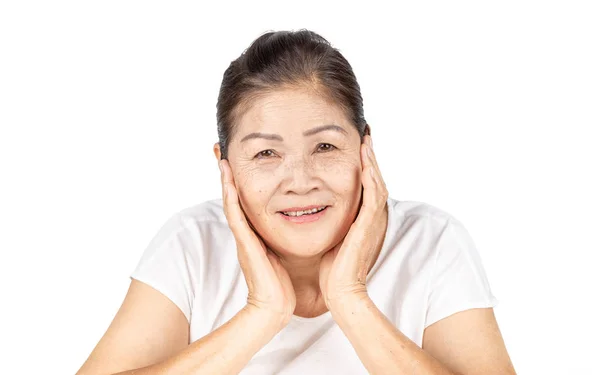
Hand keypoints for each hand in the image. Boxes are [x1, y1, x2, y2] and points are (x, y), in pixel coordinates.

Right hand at [219, 159, 295, 325]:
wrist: (274, 307)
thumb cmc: (280, 284)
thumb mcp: (282, 254)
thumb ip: (282, 240)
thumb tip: (297, 227)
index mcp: (255, 233)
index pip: (246, 199)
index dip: (239, 179)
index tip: (237, 158)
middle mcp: (245, 232)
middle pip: (233, 196)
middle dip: (226, 173)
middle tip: (219, 148)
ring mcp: (243, 237)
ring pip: (231, 201)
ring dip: (225, 178)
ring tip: (220, 156)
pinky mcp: (244, 243)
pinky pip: (235, 215)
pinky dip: (230, 196)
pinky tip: (228, 179)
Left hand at [319, 135, 387, 307]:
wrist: (339, 293)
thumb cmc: (331, 271)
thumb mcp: (332, 239)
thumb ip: (330, 223)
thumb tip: (313, 210)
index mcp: (362, 220)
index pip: (366, 185)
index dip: (363, 165)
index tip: (357, 145)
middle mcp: (371, 218)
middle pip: (375, 179)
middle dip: (370, 156)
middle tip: (366, 134)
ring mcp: (372, 222)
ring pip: (377, 183)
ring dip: (372, 161)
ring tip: (366, 140)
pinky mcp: (367, 227)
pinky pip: (373, 197)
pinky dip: (371, 178)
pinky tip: (365, 162)